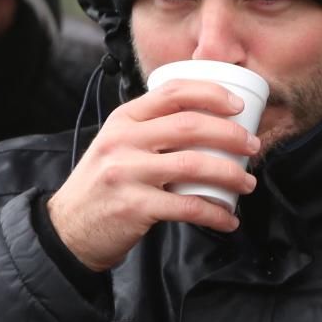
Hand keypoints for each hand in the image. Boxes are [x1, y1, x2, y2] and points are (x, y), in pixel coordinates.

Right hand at [47, 80, 260, 270]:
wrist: (68, 228)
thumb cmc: (103, 185)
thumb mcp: (117, 145)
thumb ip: (150, 130)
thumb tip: (206, 123)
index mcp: (123, 119)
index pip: (172, 92)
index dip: (211, 94)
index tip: (238, 106)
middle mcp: (123, 141)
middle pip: (190, 126)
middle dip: (231, 135)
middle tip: (253, 147)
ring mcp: (127, 173)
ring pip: (194, 164)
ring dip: (230, 174)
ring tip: (247, 182)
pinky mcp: (134, 206)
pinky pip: (187, 206)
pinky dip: (215, 213)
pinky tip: (228, 218)